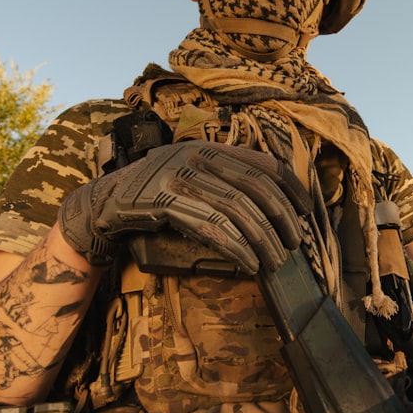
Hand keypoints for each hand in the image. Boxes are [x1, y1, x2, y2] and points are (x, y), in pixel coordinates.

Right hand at [57, 141, 310, 274]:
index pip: (262, 163)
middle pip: (255, 188)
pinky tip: (249, 263)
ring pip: (237, 210)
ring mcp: (181, 176)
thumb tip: (271, 203)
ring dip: (262, 240)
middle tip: (294, 243)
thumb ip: (224, 179)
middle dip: (281, 218)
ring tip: (275, 261)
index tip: (305, 211)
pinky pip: (212, 227)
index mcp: (209, 148)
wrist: (108, 201)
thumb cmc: (157, 194)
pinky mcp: (166, 200)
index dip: (290, 187)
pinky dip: (236, 248)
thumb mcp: (192, 175)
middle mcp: (197, 156)